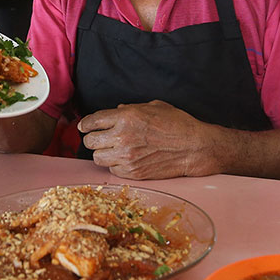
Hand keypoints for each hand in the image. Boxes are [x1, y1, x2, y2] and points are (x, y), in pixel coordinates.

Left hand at [78, 101, 212, 179]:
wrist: (194, 147)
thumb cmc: (177, 123)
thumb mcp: (154, 107)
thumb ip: (131, 108)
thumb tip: (117, 110)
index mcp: (126, 117)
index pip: (92, 121)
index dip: (85, 124)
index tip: (84, 126)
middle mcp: (123, 136)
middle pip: (90, 141)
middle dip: (93, 139)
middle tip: (99, 138)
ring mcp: (127, 157)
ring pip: (97, 158)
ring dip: (103, 153)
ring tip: (112, 149)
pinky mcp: (133, 172)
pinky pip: (112, 170)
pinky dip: (115, 165)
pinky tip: (125, 159)